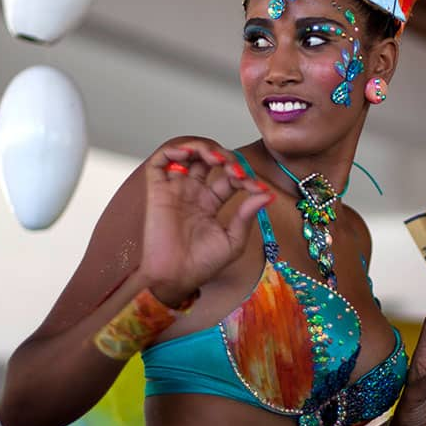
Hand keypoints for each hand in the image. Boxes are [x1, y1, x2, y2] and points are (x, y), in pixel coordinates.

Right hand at [140, 140, 272, 304]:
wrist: (176, 279)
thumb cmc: (202, 265)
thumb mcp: (233, 240)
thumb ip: (246, 215)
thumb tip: (267, 194)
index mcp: (211, 202)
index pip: (230, 176)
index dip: (244, 175)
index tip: (255, 187)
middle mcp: (194, 191)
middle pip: (209, 158)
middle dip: (226, 156)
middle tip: (235, 169)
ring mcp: (176, 188)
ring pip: (187, 152)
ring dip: (203, 147)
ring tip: (216, 157)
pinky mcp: (158, 190)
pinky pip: (161, 160)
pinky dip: (174, 149)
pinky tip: (189, 154)